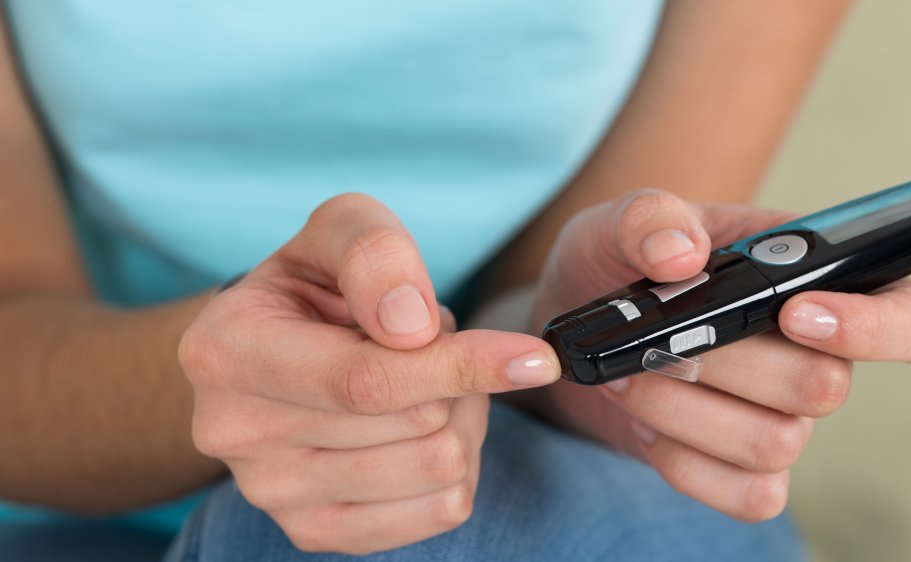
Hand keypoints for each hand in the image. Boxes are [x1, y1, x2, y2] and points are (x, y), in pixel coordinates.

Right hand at [179, 194, 560, 553]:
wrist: (269, 349)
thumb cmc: (313, 285)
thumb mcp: (339, 231)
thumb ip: (373, 253)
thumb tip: (414, 327)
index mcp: (226, 352)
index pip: (366, 380)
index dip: (460, 367)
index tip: (535, 359)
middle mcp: (235, 432)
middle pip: (416, 425)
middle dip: (456, 377)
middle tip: (430, 345)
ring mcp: (271, 493)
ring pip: (435, 469)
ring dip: (460, 418)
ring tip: (424, 384)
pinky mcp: (313, 531)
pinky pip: (437, 512)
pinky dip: (456, 467)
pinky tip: (422, 430)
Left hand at [530, 190, 910, 520]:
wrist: (575, 338)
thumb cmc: (611, 268)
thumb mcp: (617, 224)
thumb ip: (649, 217)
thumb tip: (683, 254)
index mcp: (810, 279)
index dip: (877, 325)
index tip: (797, 313)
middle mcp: (813, 354)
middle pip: (825, 387)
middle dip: (723, 364)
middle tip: (654, 341)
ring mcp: (781, 418)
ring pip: (776, 444)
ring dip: (686, 410)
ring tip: (631, 375)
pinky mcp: (744, 469)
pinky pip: (749, 493)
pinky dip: (685, 462)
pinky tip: (648, 426)